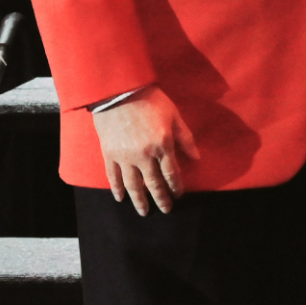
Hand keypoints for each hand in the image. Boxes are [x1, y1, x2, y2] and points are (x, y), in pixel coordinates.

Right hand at [94, 85, 197, 212]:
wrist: (119, 92)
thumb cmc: (151, 101)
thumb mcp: (175, 116)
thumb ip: (186, 139)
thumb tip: (197, 158)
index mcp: (162, 146)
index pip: (172, 173)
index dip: (176, 186)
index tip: (179, 195)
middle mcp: (144, 156)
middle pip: (153, 183)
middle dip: (161, 198)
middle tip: (166, 210)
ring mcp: (124, 157)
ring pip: (133, 185)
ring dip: (139, 200)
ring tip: (144, 212)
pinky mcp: (109, 154)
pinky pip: (113, 176)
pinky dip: (117, 188)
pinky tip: (120, 198)